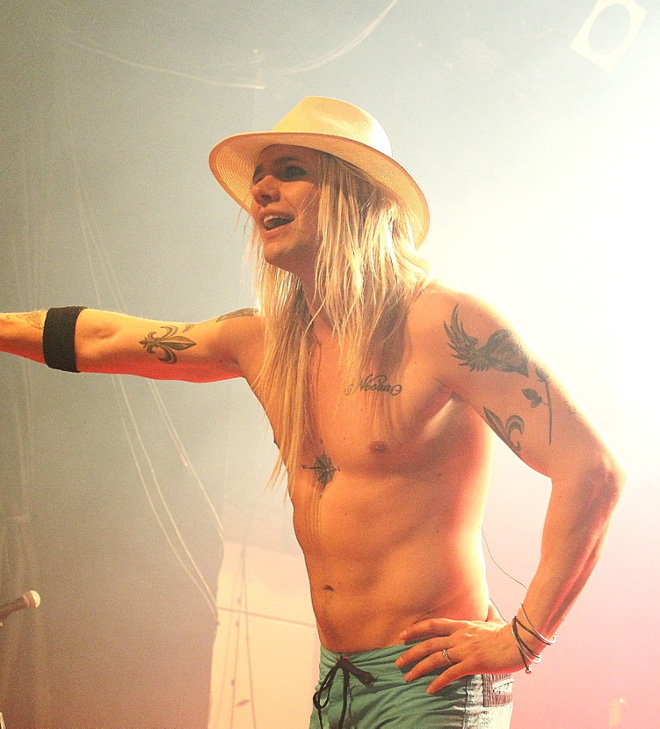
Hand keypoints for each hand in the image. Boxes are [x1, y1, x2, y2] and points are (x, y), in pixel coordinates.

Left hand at [395, 614, 524, 692]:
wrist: (520, 641)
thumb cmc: (508, 632)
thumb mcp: (494, 620)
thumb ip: (488, 613)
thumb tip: (488, 604)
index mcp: (462, 625)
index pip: (433, 624)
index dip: (416, 629)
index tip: (402, 635)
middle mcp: (459, 636)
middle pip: (428, 642)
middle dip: (410, 652)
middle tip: (397, 661)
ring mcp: (464, 649)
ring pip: (434, 658)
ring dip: (418, 668)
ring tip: (407, 677)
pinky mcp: (472, 663)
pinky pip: (450, 674)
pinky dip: (438, 682)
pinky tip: (429, 690)